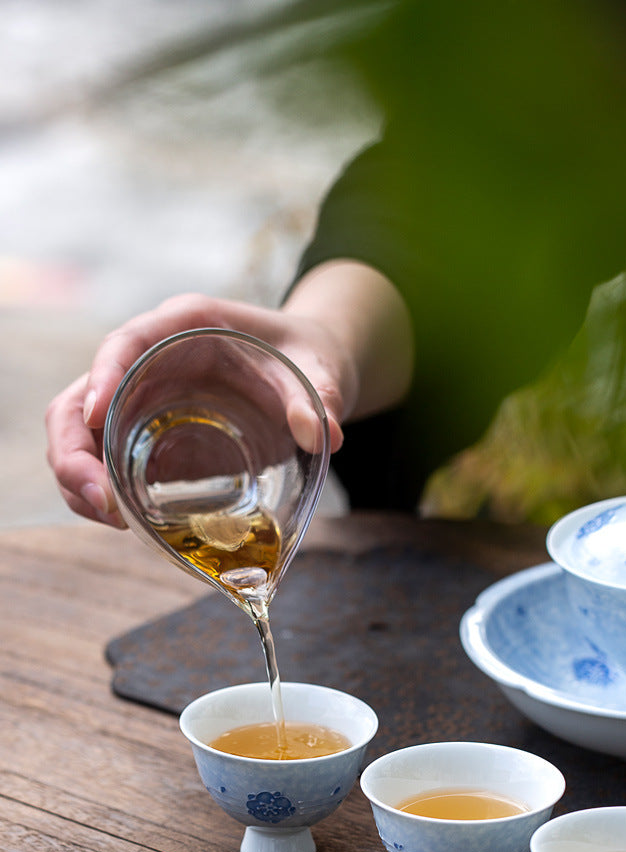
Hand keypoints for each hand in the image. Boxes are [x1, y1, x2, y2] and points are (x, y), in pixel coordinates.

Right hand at [46, 292, 355, 525]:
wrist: (311, 369)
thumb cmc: (306, 357)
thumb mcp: (319, 370)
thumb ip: (318, 396)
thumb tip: (322, 434)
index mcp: (184, 327)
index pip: (125, 342)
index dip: (102, 376)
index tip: (96, 414)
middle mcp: (150, 361)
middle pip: (81, 400)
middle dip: (74, 451)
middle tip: (99, 499)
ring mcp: (142, 400)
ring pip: (82, 437)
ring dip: (80, 479)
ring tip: (110, 519)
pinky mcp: (148, 435)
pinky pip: (105, 462)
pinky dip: (102, 493)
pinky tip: (124, 522)